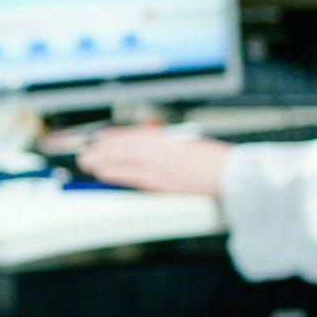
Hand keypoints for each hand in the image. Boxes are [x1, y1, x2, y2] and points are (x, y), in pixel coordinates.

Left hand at [74, 124, 234, 197]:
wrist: (231, 172)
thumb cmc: (215, 162)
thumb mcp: (189, 146)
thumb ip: (167, 148)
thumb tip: (150, 149)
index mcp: (167, 139)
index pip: (133, 135)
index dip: (113, 137)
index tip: (99, 138)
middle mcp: (161, 149)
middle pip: (124, 146)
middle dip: (102, 149)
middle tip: (85, 152)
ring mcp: (160, 164)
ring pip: (123, 159)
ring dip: (102, 160)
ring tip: (87, 162)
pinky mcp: (162, 181)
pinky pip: (132, 175)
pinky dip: (116, 173)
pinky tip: (103, 173)